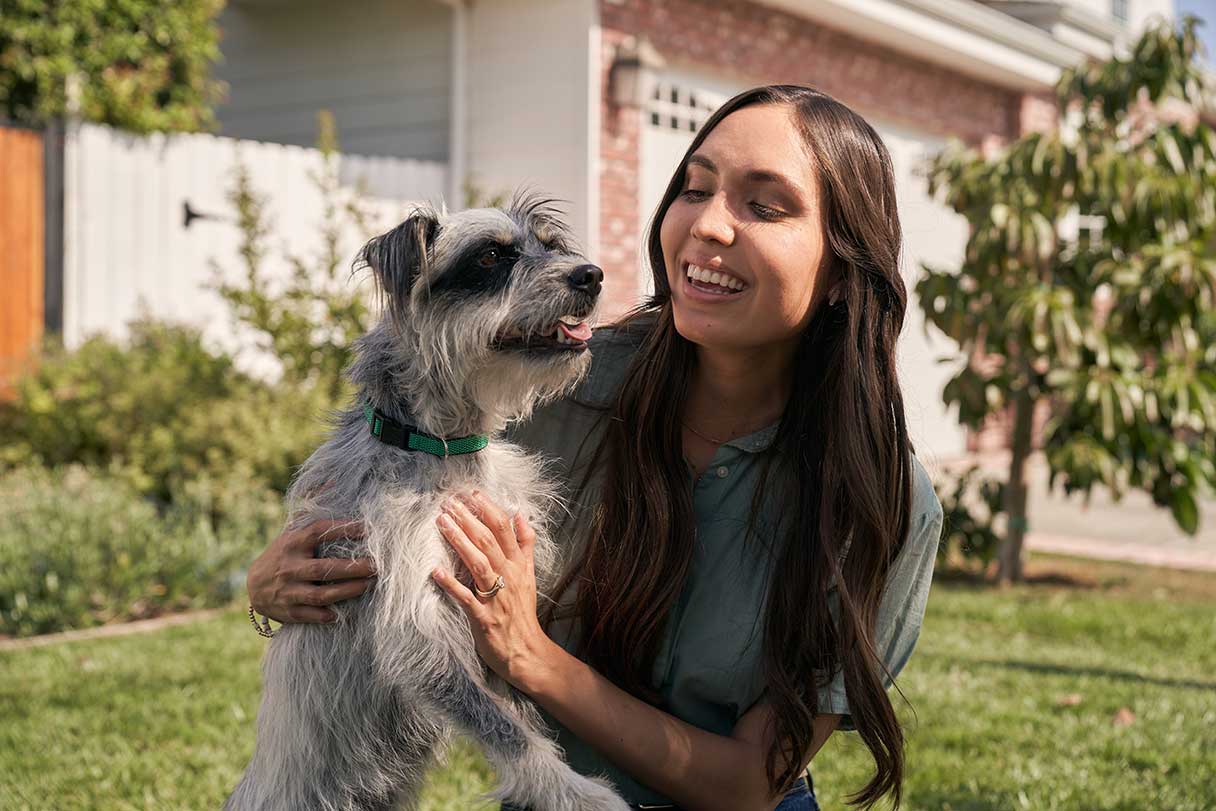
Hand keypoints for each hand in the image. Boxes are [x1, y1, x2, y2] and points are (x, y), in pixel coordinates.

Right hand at [247, 519, 375, 622]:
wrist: (254, 586)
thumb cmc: (284, 553)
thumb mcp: (293, 530)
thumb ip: (312, 508)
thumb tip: (333, 481)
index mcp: (293, 542)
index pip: (319, 532)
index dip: (343, 528)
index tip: (369, 528)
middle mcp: (289, 566)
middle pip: (324, 568)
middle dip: (353, 567)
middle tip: (377, 565)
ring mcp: (288, 590)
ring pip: (320, 594)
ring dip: (347, 591)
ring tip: (370, 584)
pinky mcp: (288, 611)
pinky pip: (311, 615)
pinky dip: (328, 614)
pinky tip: (345, 612)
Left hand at [431, 491, 557, 689]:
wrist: (527, 651)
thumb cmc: (522, 612)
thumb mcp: (530, 574)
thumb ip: (525, 544)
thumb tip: (521, 515)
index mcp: (518, 565)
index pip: (505, 530)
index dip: (489, 509)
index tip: (472, 493)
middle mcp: (508, 576)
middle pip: (489, 541)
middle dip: (468, 519)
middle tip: (449, 502)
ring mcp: (496, 597)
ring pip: (478, 563)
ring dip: (459, 541)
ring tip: (441, 523)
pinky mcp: (483, 617)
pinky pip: (465, 598)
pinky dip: (451, 584)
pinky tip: (435, 571)